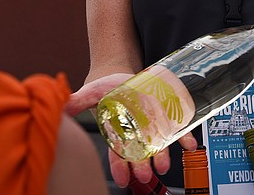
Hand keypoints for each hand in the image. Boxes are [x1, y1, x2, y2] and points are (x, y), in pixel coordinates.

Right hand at [65, 74, 198, 187]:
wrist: (125, 76)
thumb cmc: (108, 87)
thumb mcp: (93, 91)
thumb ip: (79, 100)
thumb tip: (62, 107)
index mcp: (118, 132)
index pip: (117, 153)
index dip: (119, 166)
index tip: (122, 177)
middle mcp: (136, 132)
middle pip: (139, 152)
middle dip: (141, 165)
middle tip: (144, 174)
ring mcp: (153, 126)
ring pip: (158, 144)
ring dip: (162, 155)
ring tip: (164, 164)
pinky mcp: (167, 116)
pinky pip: (178, 129)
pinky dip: (185, 137)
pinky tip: (190, 144)